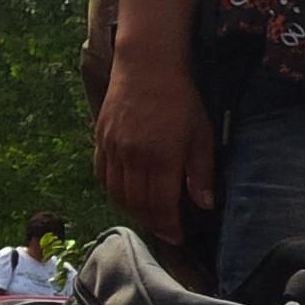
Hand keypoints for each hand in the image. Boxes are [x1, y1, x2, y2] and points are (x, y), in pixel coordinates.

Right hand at [95, 56, 217, 242]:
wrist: (146, 66)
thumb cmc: (180, 100)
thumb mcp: (201, 135)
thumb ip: (201, 173)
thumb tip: (205, 204)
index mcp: (160, 159)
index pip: (160, 206)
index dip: (168, 226)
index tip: (177, 237)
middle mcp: (131, 158)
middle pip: (136, 203)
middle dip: (151, 222)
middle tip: (164, 230)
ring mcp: (112, 148)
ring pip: (116, 192)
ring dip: (130, 209)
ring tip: (147, 216)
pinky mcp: (100, 139)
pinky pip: (102, 174)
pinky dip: (112, 190)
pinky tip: (125, 194)